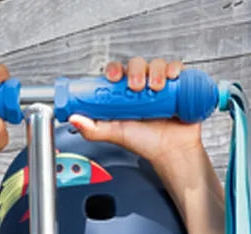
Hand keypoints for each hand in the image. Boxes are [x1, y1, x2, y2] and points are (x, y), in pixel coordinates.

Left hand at [68, 57, 205, 178]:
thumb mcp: (115, 134)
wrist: (171, 152)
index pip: (116, 72)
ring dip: (155, 71)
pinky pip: (175, 68)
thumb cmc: (145, 143)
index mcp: (124, 95)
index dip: (114, 70)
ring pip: (155, 64)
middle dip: (135, 71)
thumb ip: (93, 129)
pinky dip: (173, 69)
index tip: (113, 77)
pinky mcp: (176, 86)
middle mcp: (141, 87)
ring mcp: (159, 85)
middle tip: (137, 87)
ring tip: (156, 89)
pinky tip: (171, 79)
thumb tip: (73, 119)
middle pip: (136, 64)